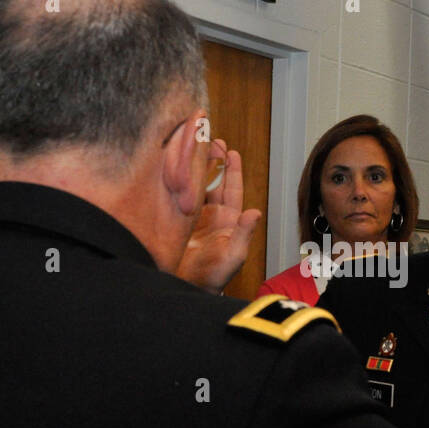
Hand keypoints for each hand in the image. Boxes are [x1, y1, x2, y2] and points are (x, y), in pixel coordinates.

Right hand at [175, 140, 261, 292]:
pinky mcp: (178, 220)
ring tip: (193, 147)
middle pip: (215, 181)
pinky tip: (174, 167)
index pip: (232, 189)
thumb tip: (255, 212)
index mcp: (229, 220)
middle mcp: (212, 215)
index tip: (231, 151)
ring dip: (196, 167)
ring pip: (198, 185)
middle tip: (211, 140)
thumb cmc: (214, 277)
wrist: (188, 288)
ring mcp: (195, 216)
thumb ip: (244, 234)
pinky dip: (179, 181)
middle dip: (214, 161)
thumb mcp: (232, 255)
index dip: (232, 170)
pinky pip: (181, 195)